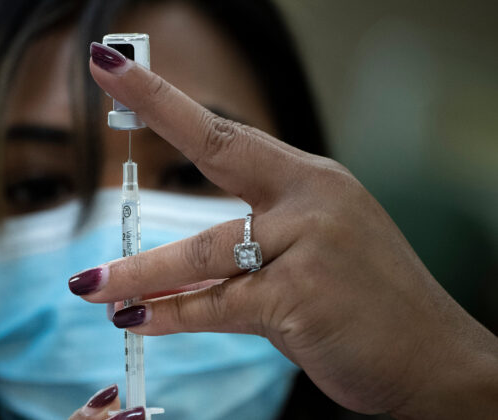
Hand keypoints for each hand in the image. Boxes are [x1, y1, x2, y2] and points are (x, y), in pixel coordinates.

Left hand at [70, 43, 497, 418]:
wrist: (436, 357)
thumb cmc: (368, 301)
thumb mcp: (316, 250)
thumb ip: (253, 247)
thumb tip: (176, 271)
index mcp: (311, 180)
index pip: (228, 131)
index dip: (169, 99)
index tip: (121, 66)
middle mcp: (311, 199)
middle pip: (217, 149)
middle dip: (157, 108)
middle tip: (102, 76)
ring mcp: (310, 246)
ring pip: (202, 250)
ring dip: (138, 273)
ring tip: (88, 286)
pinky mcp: (302, 297)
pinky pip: (218, 304)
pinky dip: (172, 315)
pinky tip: (135, 319)